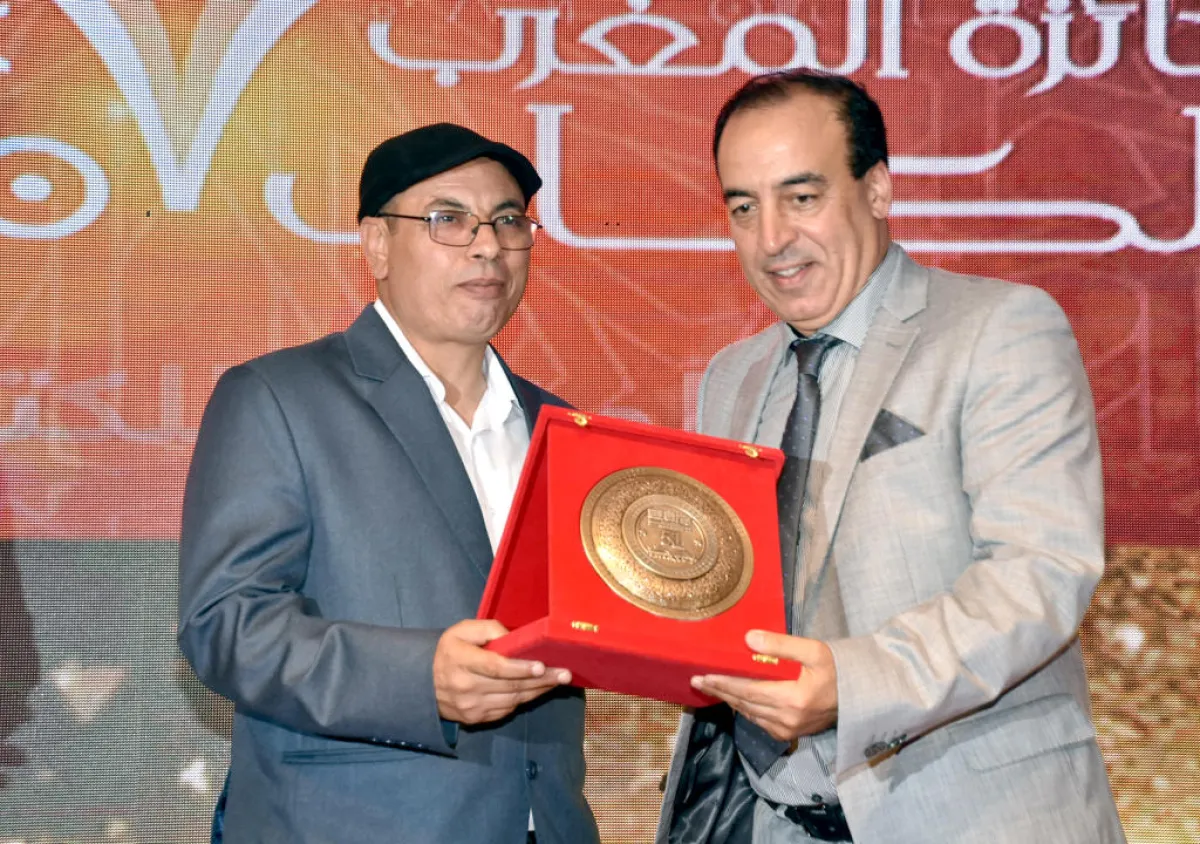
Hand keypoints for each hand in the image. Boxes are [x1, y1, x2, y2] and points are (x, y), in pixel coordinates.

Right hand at [432, 619, 570, 724]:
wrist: (424, 683)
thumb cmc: (450, 651)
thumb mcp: (463, 631)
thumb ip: (488, 629)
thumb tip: (514, 639)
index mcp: (461, 660)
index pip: (494, 667)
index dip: (520, 668)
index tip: (541, 665)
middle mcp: (465, 686)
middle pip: (510, 685)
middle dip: (541, 679)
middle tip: (564, 673)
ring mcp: (471, 706)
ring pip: (512, 700)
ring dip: (538, 691)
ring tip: (558, 680)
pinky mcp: (476, 719)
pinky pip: (506, 710)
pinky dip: (525, 700)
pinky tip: (539, 690)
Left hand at [690, 631, 838, 741]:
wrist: (861, 695)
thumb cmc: (839, 669)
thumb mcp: (814, 650)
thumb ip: (781, 645)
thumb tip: (748, 639)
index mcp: (792, 699)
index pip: (747, 691)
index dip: (722, 683)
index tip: (701, 676)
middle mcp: (787, 719)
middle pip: (743, 704)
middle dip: (719, 691)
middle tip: (696, 681)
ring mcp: (789, 730)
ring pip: (750, 715)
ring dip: (730, 701)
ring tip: (712, 688)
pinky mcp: (792, 734)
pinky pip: (760, 722)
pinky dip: (746, 710)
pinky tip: (736, 700)